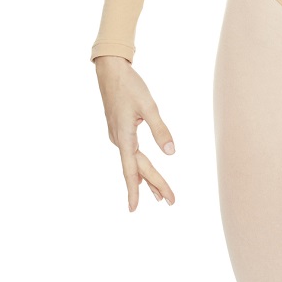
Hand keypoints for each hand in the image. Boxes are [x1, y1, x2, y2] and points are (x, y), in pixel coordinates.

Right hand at [93, 55, 176, 210]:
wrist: (110, 71)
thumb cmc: (129, 86)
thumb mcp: (148, 106)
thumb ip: (160, 130)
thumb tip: (171, 152)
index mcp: (124, 137)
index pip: (131, 170)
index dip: (133, 191)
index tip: (134, 210)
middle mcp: (119, 140)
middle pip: (138, 169)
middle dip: (155, 185)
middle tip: (171, 201)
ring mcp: (118, 136)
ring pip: (134, 162)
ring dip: (147, 178)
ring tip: (160, 196)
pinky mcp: (119, 131)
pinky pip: (131, 154)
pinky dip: (140, 166)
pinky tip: (142, 173)